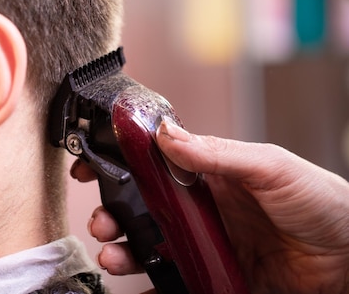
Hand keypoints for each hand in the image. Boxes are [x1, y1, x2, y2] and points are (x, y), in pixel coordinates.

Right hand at [72, 119, 348, 293]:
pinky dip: (150, 283)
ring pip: (151, 243)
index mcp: (210, 172)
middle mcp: (201, 207)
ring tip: (112, 254)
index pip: (154, 161)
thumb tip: (166, 135)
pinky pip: (174, 279)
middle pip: (143, 206)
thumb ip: (217, 152)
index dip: (120, 162)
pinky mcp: (214, 276)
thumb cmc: (321, 202)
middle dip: (113, 211)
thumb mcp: (269, 166)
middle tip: (101, 219)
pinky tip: (138, 282)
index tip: (93, 164)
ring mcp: (205, 242)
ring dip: (124, 247)